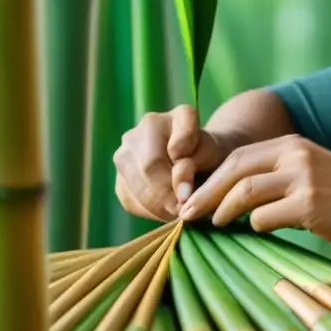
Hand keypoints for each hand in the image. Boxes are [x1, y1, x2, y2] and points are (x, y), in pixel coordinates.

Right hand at [113, 105, 223, 221]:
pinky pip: (129, 199)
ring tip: (177, 212)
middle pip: (147, 168)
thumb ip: (196, 165)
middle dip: (168, 196)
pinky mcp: (119, 176)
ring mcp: (124, 153)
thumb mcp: (211, 155)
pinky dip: (148, 212)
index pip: (171, 147)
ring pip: (136, 187)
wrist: (196, 158)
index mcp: (167, 118)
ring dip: (159, 207)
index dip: (180, 174)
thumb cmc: (206, 154)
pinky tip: (164, 211)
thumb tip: (180, 193)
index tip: (191, 189)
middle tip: (184, 211)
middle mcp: (139, 131)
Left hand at [178, 134, 330, 244]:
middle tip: (187, 215)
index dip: (211, 179)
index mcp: (290, 145)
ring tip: (215, 224)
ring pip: (245, 192)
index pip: (237, 157)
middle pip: (234, 171)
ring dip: (223, 210)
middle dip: (206, 194)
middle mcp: (294, 156)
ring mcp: (302, 179)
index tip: (193, 198)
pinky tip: (258, 231)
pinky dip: (255, 226)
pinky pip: (265, 217)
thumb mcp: (307, 170)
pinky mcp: (310, 205)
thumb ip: (274, 176)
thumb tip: (230, 199)